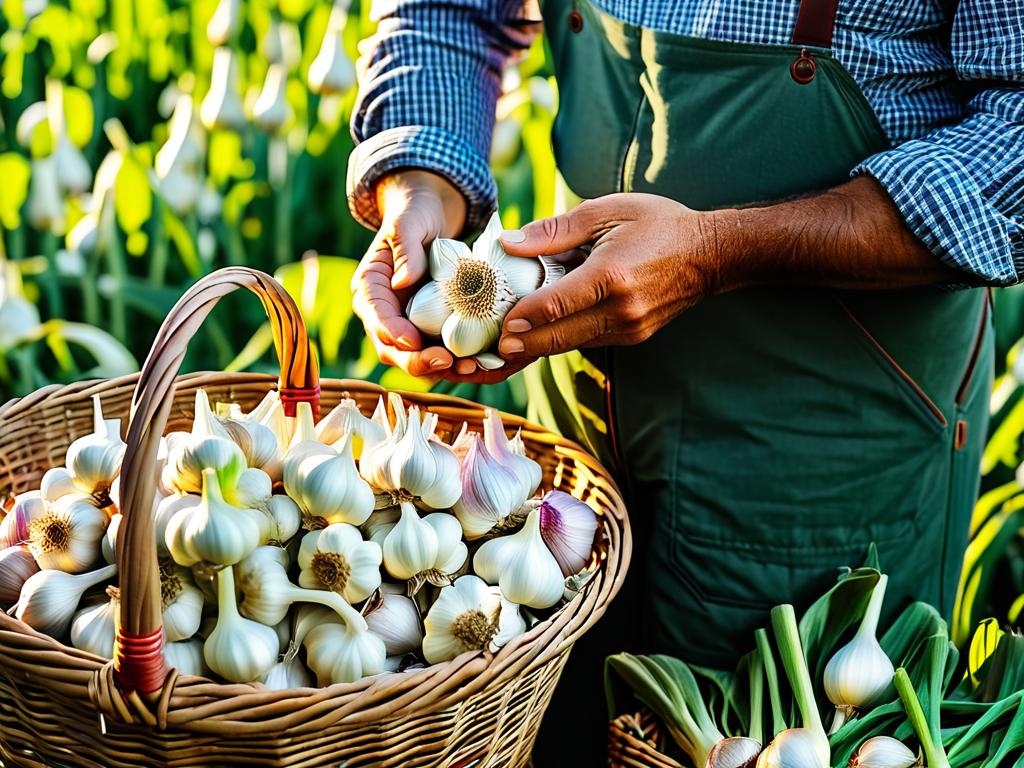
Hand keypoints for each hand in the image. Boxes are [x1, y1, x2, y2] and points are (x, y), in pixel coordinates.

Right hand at [352, 170, 465, 376]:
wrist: (432, 217)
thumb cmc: (415, 214)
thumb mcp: (408, 223)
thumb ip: (405, 248)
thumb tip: (403, 283)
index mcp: (370, 289)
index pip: (376, 318)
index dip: (392, 333)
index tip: (413, 341)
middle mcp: (386, 313)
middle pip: (393, 349)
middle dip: (419, 361)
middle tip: (447, 362)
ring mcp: (408, 324)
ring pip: (418, 357)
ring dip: (442, 368)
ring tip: (470, 368)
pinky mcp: (431, 329)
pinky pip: (441, 351)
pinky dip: (458, 360)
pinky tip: (480, 362)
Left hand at [496, 193, 720, 359]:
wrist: (710, 254)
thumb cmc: (658, 225)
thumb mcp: (606, 211)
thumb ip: (556, 230)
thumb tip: (512, 242)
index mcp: (612, 275)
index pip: (557, 305)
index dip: (524, 317)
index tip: (500, 324)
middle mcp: (621, 309)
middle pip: (559, 336)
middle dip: (524, 344)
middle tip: (493, 346)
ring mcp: (629, 328)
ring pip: (571, 343)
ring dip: (539, 344)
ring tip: (506, 342)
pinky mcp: (632, 336)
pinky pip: (587, 340)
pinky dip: (562, 337)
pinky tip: (539, 331)